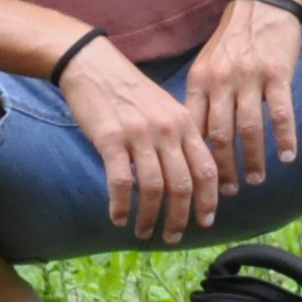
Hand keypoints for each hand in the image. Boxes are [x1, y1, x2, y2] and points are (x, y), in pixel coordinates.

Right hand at [55, 36, 210, 242]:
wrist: (93, 65)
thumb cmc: (128, 90)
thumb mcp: (164, 108)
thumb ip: (179, 137)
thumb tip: (190, 175)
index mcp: (184, 122)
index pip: (206, 168)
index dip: (208, 200)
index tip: (205, 221)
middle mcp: (167, 130)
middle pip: (183, 184)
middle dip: (180, 217)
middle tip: (174, 237)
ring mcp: (139, 134)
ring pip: (154, 188)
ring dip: (150, 217)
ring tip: (143, 232)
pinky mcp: (111, 138)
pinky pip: (121, 181)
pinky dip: (121, 205)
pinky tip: (118, 217)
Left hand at [173, 0, 301, 224]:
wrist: (264, 0)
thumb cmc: (234, 39)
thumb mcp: (208, 63)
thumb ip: (201, 96)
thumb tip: (191, 138)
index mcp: (199, 80)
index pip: (192, 128)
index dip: (193, 158)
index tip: (196, 180)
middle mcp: (221, 80)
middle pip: (218, 135)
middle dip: (221, 168)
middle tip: (225, 192)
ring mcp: (249, 77)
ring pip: (248, 129)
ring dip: (252, 159)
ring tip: (256, 180)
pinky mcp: (277, 73)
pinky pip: (280, 112)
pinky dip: (284, 138)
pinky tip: (287, 157)